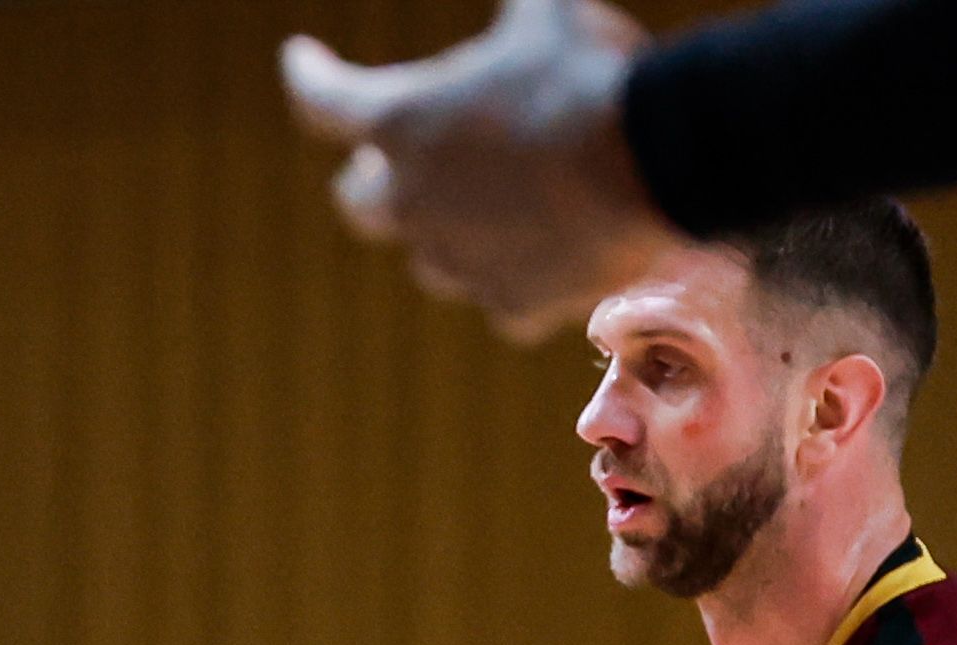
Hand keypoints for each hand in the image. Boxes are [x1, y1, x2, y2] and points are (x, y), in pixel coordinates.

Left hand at [280, 0, 662, 342]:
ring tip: (474, 211)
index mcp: (403, 123)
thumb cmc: (592, 73)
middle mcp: (415, 202)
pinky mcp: (513, 303)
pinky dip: (513, 279)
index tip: (299, 60)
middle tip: (377, 167)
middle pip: (361, 204)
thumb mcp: (547, 11)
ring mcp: (461, 260)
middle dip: (367, 182)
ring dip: (444, 231)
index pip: (324, 100)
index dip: (309, 75)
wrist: (657, 160)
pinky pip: (500, 298)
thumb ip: (514, 9)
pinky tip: (537, 262)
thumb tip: (519, 4)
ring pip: (431, 257)